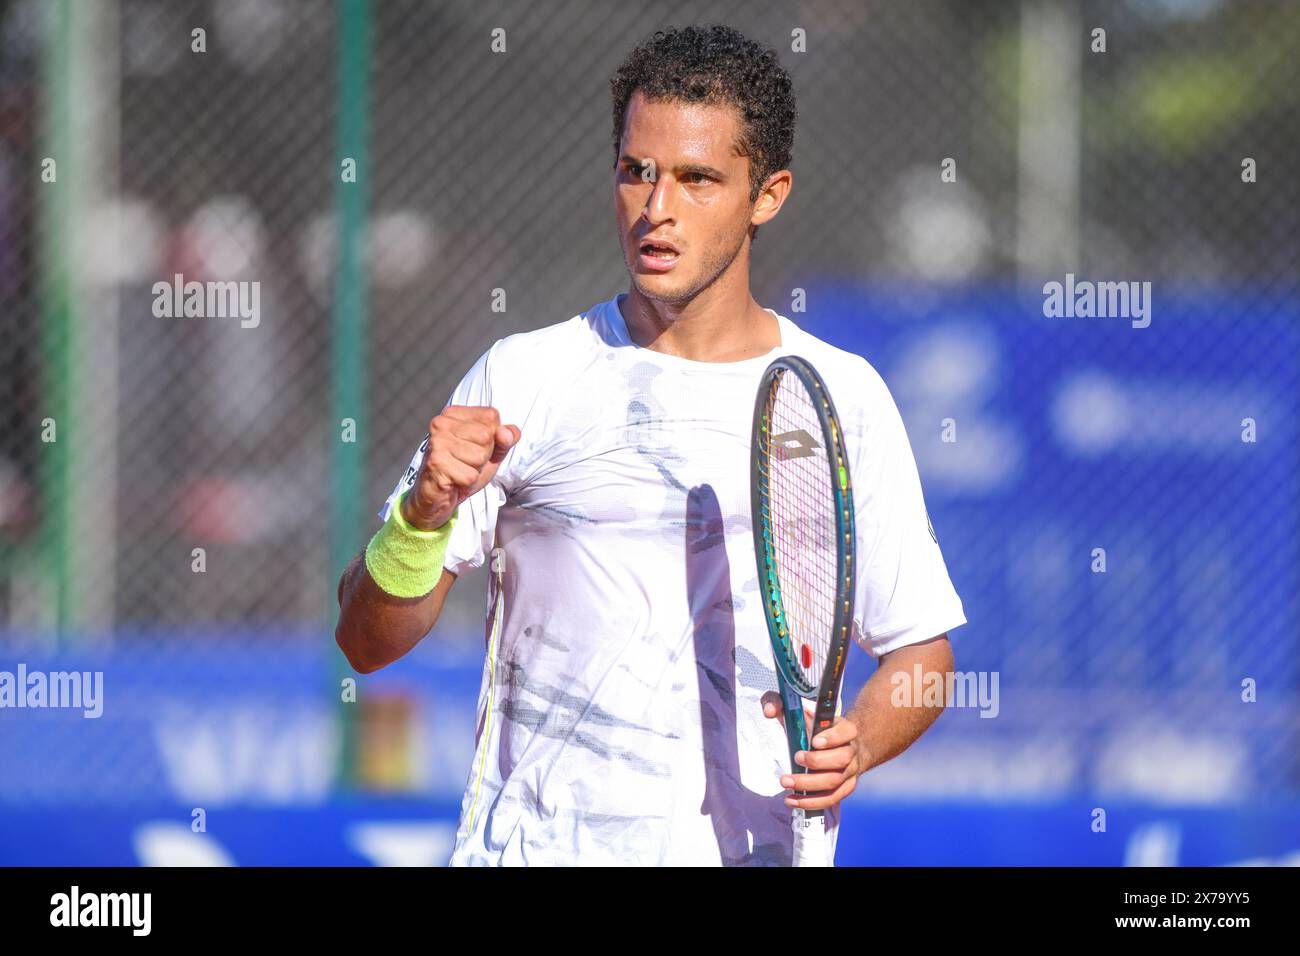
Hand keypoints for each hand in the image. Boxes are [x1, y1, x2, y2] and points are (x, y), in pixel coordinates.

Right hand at [401, 405, 520, 529]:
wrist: (438, 497)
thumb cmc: (464, 468)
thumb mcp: (492, 450)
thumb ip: (506, 438)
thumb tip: (507, 433)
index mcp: (454, 414)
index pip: (491, 416)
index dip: (493, 437)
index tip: (475, 446)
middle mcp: (441, 423)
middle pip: (486, 436)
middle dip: (484, 455)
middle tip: (466, 462)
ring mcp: (437, 443)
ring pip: (479, 456)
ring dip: (475, 470)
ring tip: (460, 470)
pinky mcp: (436, 464)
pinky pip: (470, 475)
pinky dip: (467, 482)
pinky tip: (454, 481)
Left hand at [762, 694, 869, 810]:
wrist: (841, 746)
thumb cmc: (816, 728)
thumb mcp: (801, 712)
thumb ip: (782, 705)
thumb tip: (769, 710)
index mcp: (845, 730)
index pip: (847, 732)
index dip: (833, 737)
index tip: (814, 740)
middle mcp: (851, 751)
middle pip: (842, 758)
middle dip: (817, 761)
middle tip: (796, 757)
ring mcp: (850, 772)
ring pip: (835, 781)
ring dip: (809, 784)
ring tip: (786, 781)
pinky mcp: (844, 789)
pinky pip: (831, 799)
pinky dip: (811, 802)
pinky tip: (792, 800)